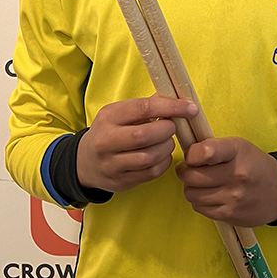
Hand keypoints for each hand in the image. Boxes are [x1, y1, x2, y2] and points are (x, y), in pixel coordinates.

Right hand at [77, 94, 197, 192]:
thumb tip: (176, 96)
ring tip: (165, 141)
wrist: (85, 162)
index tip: (190, 108)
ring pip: (149, 157)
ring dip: (166, 148)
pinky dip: (163, 162)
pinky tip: (161, 155)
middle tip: (171, 128)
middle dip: (166, 130)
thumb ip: (146, 106)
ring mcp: (112, 163)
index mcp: (108, 117)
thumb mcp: (119, 113)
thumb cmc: (110, 132)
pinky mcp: (121, 181)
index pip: (143, 108)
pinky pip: (151, 173)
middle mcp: (107, 140)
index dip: (171, 107)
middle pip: (144, 135)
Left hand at [176, 137, 276, 226]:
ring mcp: (233, 197)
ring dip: (191, 188)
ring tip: (201, 183)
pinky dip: (200, 202)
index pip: (204, 152)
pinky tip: (210, 195)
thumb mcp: (238, 146)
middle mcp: (236, 175)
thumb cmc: (253, 164)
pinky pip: (199, 208)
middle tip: (189, 170)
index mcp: (237, 152)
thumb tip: (185, 155)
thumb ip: (212, 147)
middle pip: (191, 176)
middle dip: (185, 172)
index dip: (191, 155)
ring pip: (191, 194)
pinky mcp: (230, 214)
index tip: (192, 156)